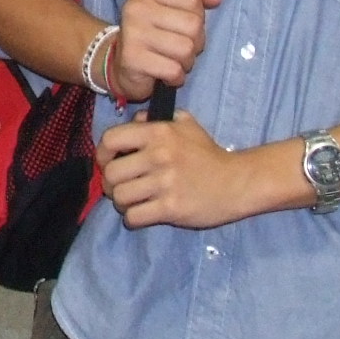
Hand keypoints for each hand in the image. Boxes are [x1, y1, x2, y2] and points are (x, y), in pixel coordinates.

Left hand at [96, 111, 262, 229]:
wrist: (238, 182)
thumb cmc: (209, 154)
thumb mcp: (186, 125)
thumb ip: (156, 120)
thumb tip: (133, 122)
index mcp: (158, 133)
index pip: (110, 140)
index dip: (102, 154)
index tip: (107, 163)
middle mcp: (158, 156)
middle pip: (111, 174)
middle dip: (110, 184)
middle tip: (121, 188)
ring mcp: (164, 183)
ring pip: (120, 197)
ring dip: (122, 203)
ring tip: (132, 202)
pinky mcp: (171, 208)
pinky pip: (134, 217)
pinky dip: (133, 219)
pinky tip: (143, 214)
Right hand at [107, 0, 223, 102]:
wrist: (121, 64)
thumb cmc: (154, 32)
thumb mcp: (172, 6)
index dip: (196, 16)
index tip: (180, 25)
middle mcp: (135, 7)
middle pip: (193, 24)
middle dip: (194, 42)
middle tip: (178, 47)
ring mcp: (132, 33)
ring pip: (186, 49)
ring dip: (186, 61)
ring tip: (172, 60)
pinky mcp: (132, 59)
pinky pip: (174, 70)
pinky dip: (176, 77)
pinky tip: (165, 74)